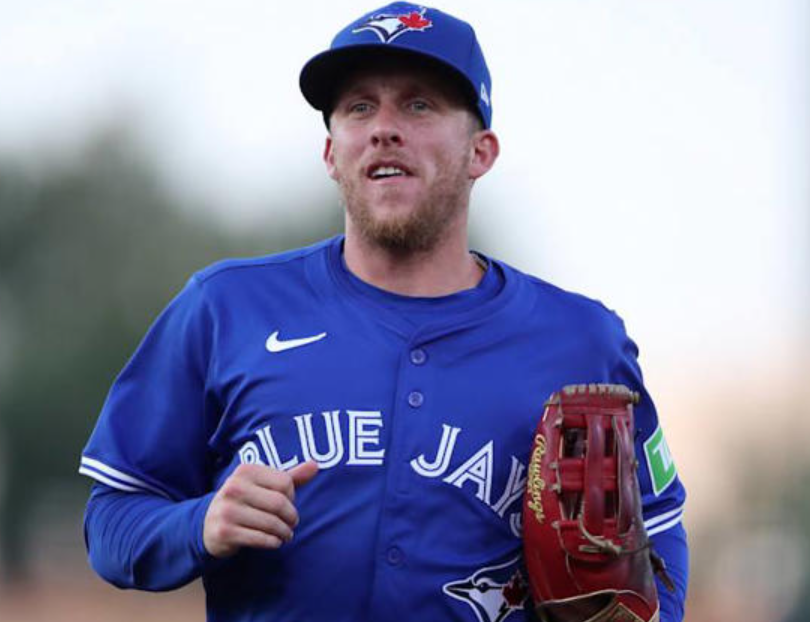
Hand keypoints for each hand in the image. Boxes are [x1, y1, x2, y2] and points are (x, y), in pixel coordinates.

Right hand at [203, 461, 318, 557]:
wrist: (208, 525)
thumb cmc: (245, 502)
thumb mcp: (264, 486)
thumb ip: (291, 476)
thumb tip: (315, 465)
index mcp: (245, 471)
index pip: (285, 482)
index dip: (292, 497)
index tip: (288, 504)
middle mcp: (234, 487)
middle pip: (279, 503)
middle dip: (291, 517)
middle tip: (292, 524)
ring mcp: (227, 510)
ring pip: (271, 523)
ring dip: (284, 532)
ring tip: (285, 534)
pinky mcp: (225, 531)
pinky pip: (260, 539)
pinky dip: (273, 542)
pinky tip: (274, 542)